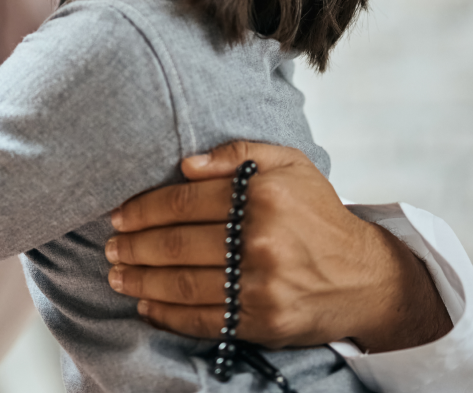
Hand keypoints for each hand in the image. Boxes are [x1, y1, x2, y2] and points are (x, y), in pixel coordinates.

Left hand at [104, 141, 451, 351]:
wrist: (366, 277)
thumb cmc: (317, 214)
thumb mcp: (289, 164)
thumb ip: (237, 154)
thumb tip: (185, 164)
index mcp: (261, 197)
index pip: (183, 202)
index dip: (142, 210)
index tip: (117, 215)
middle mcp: (260, 241)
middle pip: (177, 245)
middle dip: (134, 247)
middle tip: (110, 248)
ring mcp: (261, 286)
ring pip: (184, 284)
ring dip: (142, 282)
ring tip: (118, 276)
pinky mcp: (263, 322)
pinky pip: (204, 320)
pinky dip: (168, 316)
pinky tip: (146, 308)